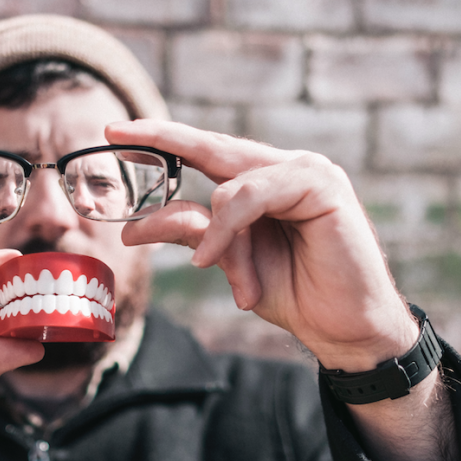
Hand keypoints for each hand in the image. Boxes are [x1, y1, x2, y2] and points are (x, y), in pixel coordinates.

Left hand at [108, 121, 457, 460]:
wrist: (346, 329)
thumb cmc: (297, 293)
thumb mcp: (232, 262)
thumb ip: (195, 233)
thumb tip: (136, 226)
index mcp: (266, 183)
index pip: (209, 153)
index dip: (165, 141)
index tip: (116, 133)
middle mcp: (285, 169)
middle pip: (214, 146)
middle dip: (162, 138)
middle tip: (115, 131)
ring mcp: (306, 172)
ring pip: (231, 180)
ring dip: (214, 230)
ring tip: (209, 264)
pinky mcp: (322, 185)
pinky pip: (252, 195)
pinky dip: (228, 225)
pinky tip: (217, 257)